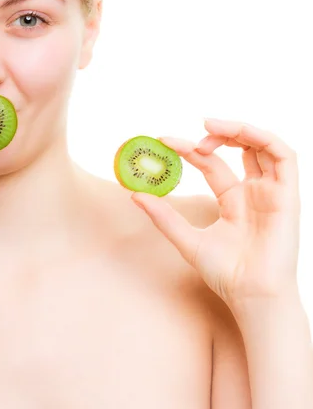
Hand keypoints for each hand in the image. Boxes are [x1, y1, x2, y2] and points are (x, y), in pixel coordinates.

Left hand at [131, 118, 300, 308]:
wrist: (251, 296)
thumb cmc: (226, 275)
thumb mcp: (187, 240)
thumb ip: (164, 217)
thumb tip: (134, 194)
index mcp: (233, 200)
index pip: (211, 163)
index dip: (189, 149)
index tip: (164, 141)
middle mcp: (253, 191)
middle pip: (240, 148)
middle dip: (218, 134)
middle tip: (194, 135)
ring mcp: (271, 191)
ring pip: (263, 146)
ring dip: (239, 129)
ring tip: (211, 128)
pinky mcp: (288, 194)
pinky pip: (285, 156)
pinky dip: (265, 138)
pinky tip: (241, 135)